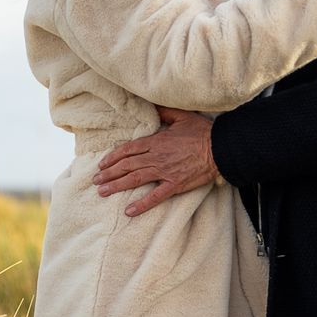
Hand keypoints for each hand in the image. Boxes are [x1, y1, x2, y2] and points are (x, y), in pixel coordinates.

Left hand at [95, 107, 217, 216]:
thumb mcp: (182, 116)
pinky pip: (155, 197)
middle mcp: (156, 157)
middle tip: (95, 180)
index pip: (128, 149)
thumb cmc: (202, 132)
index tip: (102, 164)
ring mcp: (164, 172)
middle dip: (109, 173)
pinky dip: (141, 205)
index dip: (113, 157)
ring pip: (135, 179)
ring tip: (102, 192)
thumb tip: (151, 104)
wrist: (220, 148)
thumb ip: (164, 112)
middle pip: (126, 165)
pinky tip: (129, 211)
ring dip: (116, 186)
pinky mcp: (175, 184)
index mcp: (156, 141)